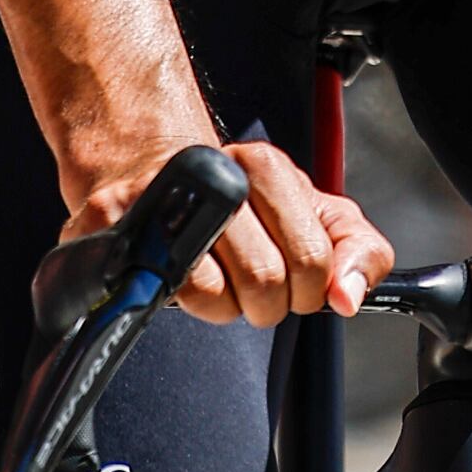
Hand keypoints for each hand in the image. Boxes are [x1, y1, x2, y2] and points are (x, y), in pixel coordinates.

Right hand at [64, 135, 392, 326]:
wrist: (154, 168)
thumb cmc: (242, 203)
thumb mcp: (317, 215)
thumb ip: (358, 251)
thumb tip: (349, 297)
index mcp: (266, 168)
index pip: (313, 261)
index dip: (311, 287)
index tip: (299, 278)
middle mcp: (213, 177)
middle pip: (265, 282)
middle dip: (267, 302)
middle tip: (256, 283)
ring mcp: (162, 198)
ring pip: (213, 296)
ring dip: (221, 304)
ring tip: (217, 273)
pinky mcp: (113, 225)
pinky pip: (164, 296)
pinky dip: (180, 300)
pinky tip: (183, 272)